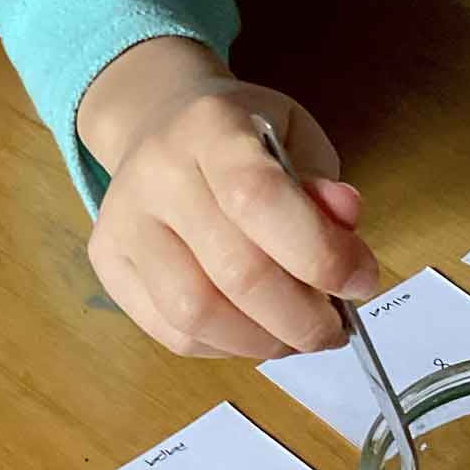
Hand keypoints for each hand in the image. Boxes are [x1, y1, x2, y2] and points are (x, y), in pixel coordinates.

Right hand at [77, 37, 380, 357]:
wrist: (158, 121)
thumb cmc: (243, 136)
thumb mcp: (296, 136)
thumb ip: (322, 182)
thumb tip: (347, 221)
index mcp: (209, 126)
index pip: (259, 198)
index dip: (320, 253)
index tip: (362, 281)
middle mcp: (156, 173)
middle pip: (234, 270)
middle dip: (301, 317)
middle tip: (333, 328)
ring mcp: (123, 222)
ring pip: (196, 313)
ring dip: (263, 341)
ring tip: (298, 336)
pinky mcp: (108, 263)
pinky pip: (171, 332)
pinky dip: (226, 347)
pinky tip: (256, 332)